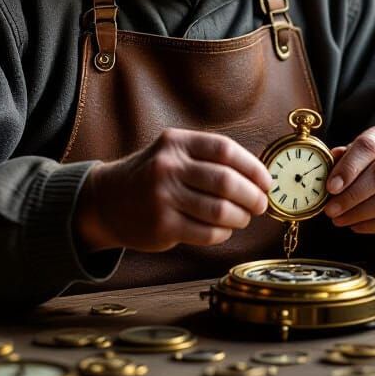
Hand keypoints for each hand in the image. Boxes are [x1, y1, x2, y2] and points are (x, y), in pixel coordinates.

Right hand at [74, 128, 270, 252]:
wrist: (108, 200)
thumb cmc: (153, 175)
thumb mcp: (174, 153)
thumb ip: (209, 158)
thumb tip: (259, 176)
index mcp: (176, 143)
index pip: (225, 150)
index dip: (253, 167)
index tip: (266, 181)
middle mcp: (168, 167)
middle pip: (226, 182)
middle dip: (252, 196)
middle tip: (260, 204)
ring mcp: (163, 197)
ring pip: (220, 210)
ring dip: (240, 217)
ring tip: (243, 218)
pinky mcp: (162, 226)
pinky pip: (207, 232)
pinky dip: (223, 233)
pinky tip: (223, 229)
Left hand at [323, 122, 374, 235]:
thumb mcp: (363, 154)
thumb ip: (346, 156)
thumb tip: (329, 160)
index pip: (369, 145)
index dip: (348, 167)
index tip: (330, 187)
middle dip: (352, 194)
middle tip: (331, 209)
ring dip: (360, 212)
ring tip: (340, 219)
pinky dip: (373, 225)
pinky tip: (356, 226)